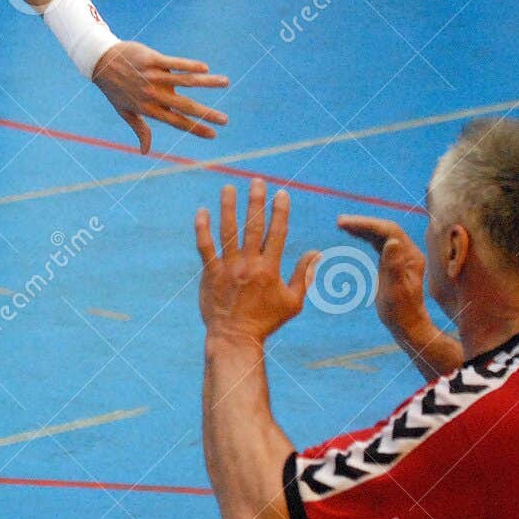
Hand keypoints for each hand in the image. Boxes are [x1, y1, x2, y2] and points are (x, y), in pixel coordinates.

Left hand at [92, 41, 228, 146]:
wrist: (100, 62)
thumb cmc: (114, 89)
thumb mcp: (124, 111)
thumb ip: (140, 129)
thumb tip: (145, 152)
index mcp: (149, 108)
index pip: (176, 122)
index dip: (195, 129)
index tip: (213, 134)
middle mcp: (153, 94)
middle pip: (185, 105)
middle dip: (206, 114)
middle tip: (225, 119)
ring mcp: (153, 76)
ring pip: (184, 80)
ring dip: (207, 82)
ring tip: (225, 82)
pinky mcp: (151, 59)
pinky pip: (174, 62)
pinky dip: (190, 65)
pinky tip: (205, 67)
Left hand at [195, 179, 319, 344]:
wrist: (235, 337)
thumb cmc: (266, 321)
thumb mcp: (292, 302)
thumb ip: (303, 275)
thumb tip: (316, 252)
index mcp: (270, 269)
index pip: (277, 233)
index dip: (280, 212)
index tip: (281, 193)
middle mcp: (249, 264)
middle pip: (253, 227)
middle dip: (256, 202)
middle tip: (256, 181)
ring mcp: (228, 268)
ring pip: (228, 232)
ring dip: (228, 208)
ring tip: (228, 188)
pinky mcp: (210, 274)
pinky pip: (205, 247)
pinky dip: (202, 229)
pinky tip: (201, 212)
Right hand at [335, 214, 436, 346]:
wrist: (406, 324)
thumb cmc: (399, 312)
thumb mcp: (395, 291)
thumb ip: (393, 266)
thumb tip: (391, 241)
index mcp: (411, 256)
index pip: (389, 231)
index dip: (368, 224)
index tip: (346, 224)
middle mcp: (408, 252)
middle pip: (385, 229)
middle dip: (363, 223)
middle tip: (340, 222)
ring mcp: (401, 256)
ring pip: (381, 234)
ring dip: (362, 227)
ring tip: (341, 224)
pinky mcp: (393, 261)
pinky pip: (378, 242)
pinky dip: (364, 236)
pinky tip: (352, 234)